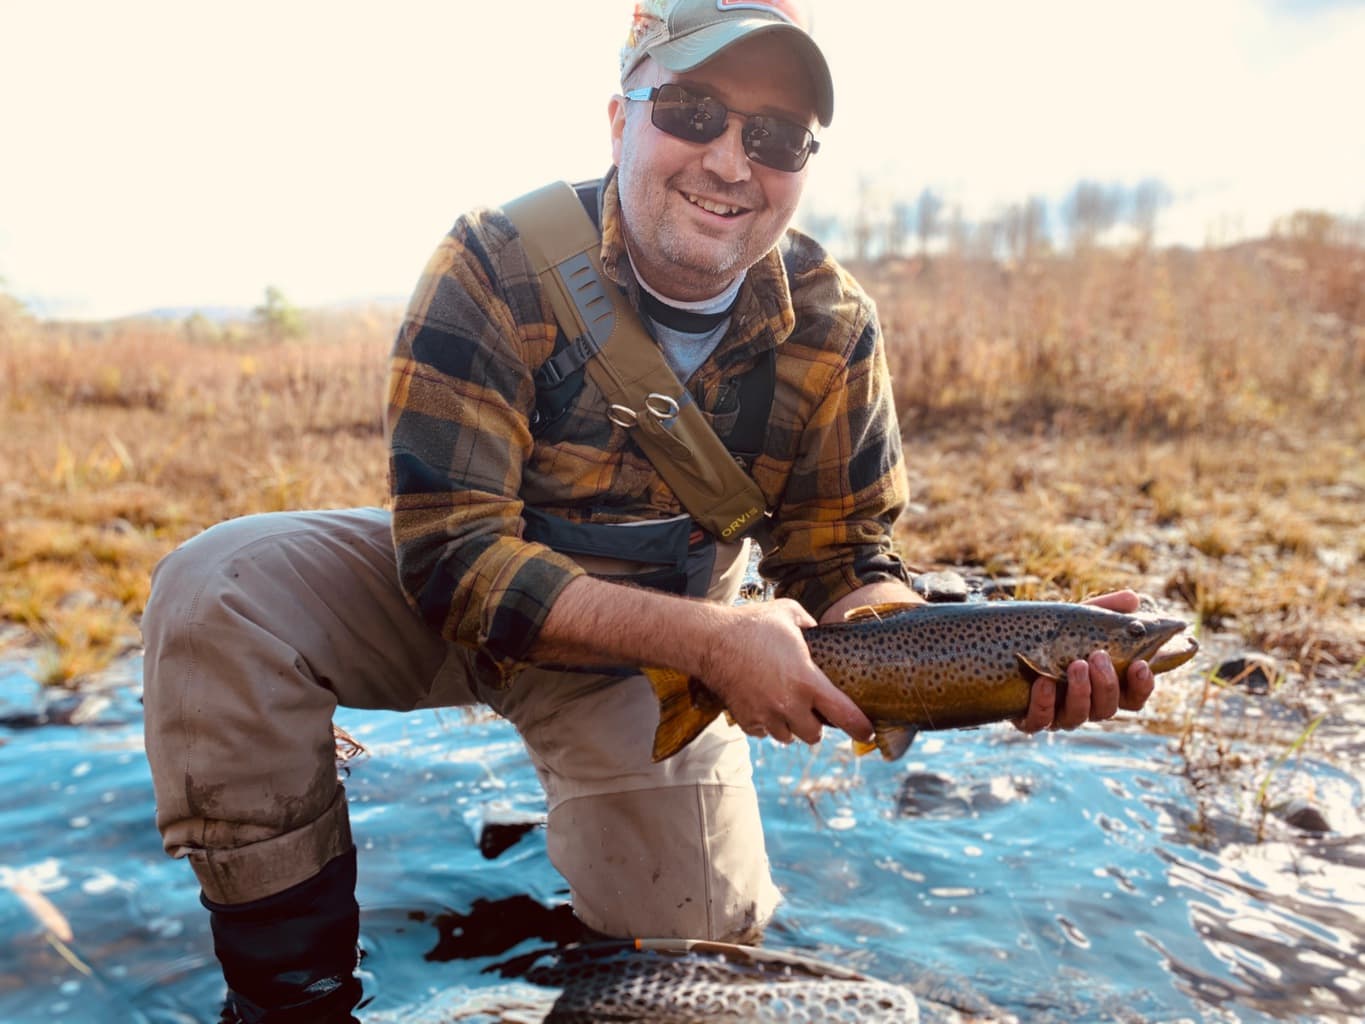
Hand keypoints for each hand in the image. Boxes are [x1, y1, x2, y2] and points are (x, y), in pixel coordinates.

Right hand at [701, 599, 873, 746]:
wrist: (710, 640)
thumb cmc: (751, 624)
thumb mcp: (788, 613)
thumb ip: (810, 623)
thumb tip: (818, 629)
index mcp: (807, 682)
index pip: (843, 715)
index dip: (859, 726)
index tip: (866, 730)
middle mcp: (789, 705)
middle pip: (814, 735)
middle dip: (816, 725)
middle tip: (812, 709)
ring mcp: (765, 715)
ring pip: (788, 737)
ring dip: (791, 726)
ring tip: (786, 706)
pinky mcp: (746, 719)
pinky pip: (763, 732)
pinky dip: (767, 724)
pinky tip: (764, 704)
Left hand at [1013, 590, 1156, 733]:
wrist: (1006, 646)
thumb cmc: (1051, 636)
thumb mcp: (1077, 620)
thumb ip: (1105, 610)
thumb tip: (1132, 598)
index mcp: (1102, 686)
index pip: (1133, 697)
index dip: (1142, 686)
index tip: (1140, 665)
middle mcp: (1084, 705)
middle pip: (1107, 709)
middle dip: (1106, 684)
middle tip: (1098, 657)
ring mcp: (1057, 715)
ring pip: (1077, 717)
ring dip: (1080, 692)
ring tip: (1075, 665)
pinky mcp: (1029, 719)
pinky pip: (1039, 721)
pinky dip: (1043, 704)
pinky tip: (1043, 682)